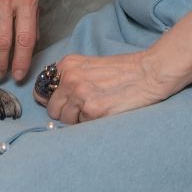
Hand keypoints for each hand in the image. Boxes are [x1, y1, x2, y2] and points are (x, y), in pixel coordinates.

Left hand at [36, 48, 175, 123]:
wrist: (149, 73)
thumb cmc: (124, 71)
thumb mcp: (90, 66)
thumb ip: (70, 78)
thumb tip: (48, 98)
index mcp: (67, 65)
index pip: (42, 90)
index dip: (52, 100)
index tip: (63, 104)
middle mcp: (69, 78)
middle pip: (52, 108)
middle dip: (66, 112)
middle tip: (85, 108)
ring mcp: (80, 94)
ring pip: (66, 120)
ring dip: (79, 119)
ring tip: (98, 107)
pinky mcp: (93, 110)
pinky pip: (82, 126)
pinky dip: (91, 123)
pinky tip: (105, 111)